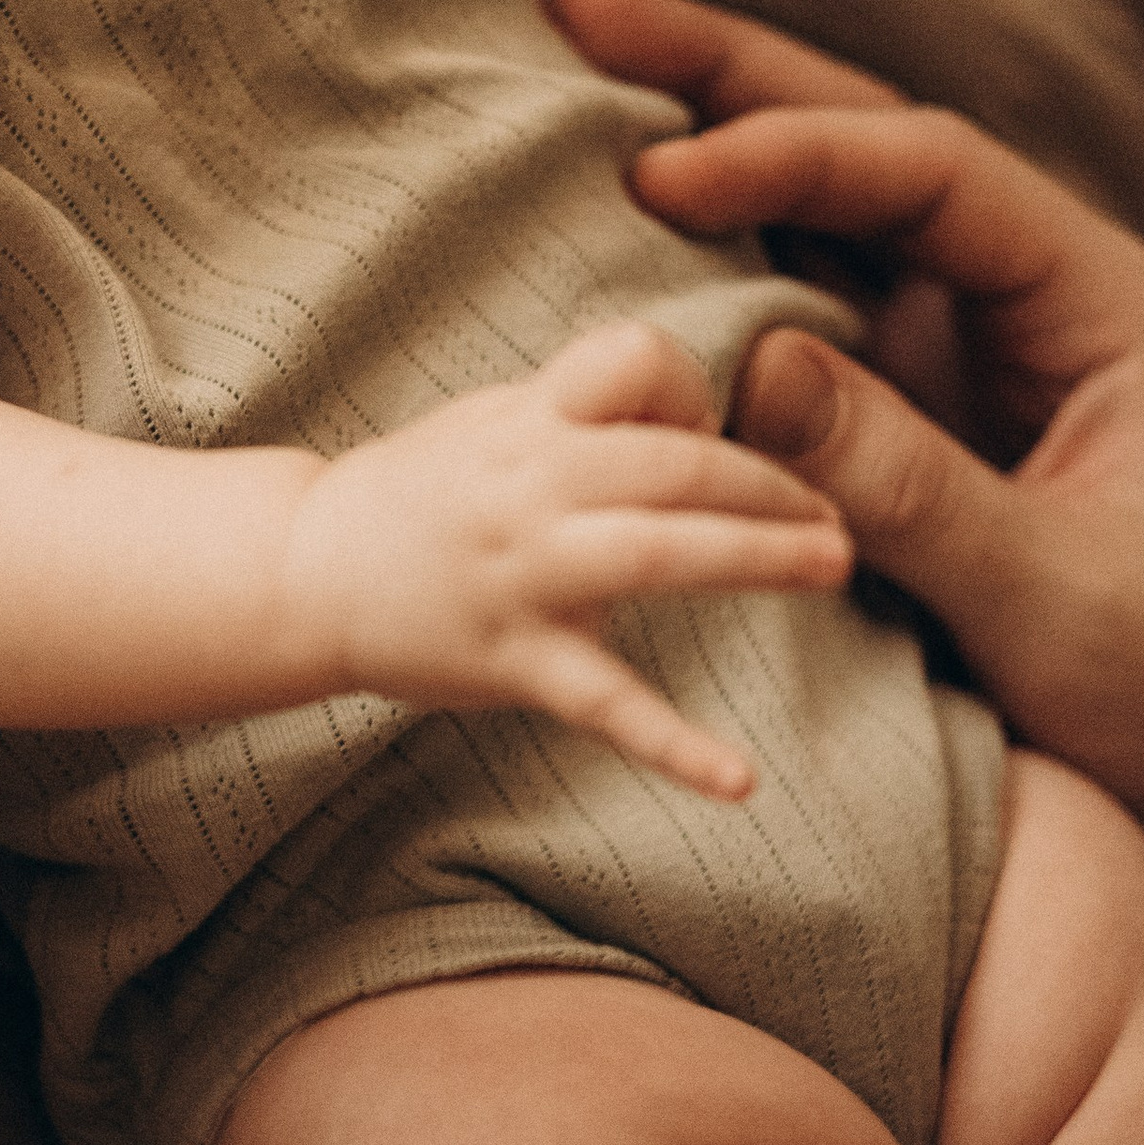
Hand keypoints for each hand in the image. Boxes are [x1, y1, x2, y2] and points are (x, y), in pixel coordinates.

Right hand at [279, 319, 850, 798]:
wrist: (304, 566)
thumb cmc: (425, 489)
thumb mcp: (501, 418)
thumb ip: (595, 409)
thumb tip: (703, 408)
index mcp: (532, 418)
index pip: (637, 363)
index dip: (695, 389)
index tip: (719, 431)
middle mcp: (529, 484)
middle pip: (673, 464)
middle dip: (770, 484)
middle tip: (839, 518)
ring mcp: (521, 572)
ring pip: (654, 553)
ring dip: (753, 556)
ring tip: (832, 563)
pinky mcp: (511, 659)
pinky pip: (603, 704)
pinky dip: (674, 745)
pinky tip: (739, 781)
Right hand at [546, 0, 1143, 883]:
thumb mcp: (1043, 598)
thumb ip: (904, 483)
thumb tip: (748, 363)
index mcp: (1110, 310)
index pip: (936, 175)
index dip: (796, 151)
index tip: (664, 169)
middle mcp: (1047, 301)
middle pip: (878, 149)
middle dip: (735, 79)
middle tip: (587, 8)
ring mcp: (986, 354)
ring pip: (839, 214)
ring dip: (718, 147)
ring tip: (583, 76)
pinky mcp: (938, 418)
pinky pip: (821, 310)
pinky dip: (727, 261)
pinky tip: (633, 227)